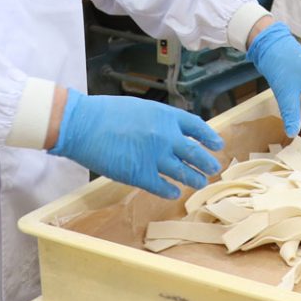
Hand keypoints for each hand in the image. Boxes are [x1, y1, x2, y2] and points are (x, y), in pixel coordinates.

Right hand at [47, 90, 223, 198]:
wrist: (83, 124)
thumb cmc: (106, 113)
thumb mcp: (141, 108)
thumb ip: (160, 120)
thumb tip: (173, 132)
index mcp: (166, 115)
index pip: (197, 127)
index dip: (210, 137)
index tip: (217, 144)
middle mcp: (166, 136)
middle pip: (196, 153)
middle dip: (207, 163)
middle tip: (213, 168)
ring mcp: (155, 156)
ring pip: (184, 173)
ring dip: (194, 179)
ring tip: (200, 183)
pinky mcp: (140, 175)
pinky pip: (163, 186)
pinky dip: (171, 191)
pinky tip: (174, 193)